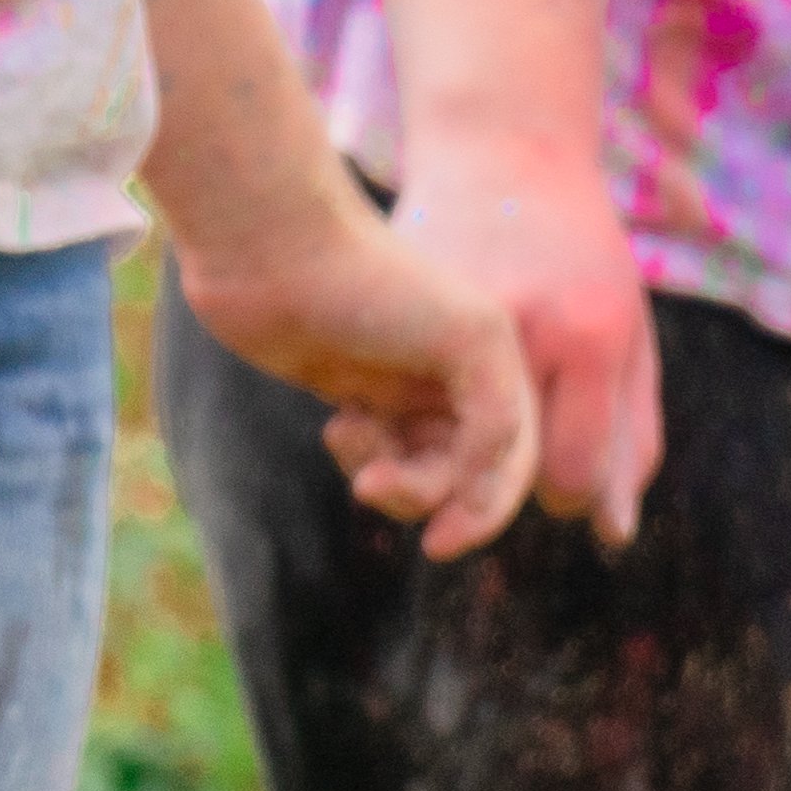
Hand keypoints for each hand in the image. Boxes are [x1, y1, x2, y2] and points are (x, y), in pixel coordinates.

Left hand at [173, 195, 540, 559]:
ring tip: (349, 439)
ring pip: (417, 470)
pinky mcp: (355, 390)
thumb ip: (501, 417)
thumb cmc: (374, 282)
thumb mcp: (468, 340)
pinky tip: (339, 423)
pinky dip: (360, 454)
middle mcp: (458, 375)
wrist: (276, 248)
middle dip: (423, 492)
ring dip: (389, 477)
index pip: (514, 460)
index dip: (486, 508)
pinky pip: (375, 453)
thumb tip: (481, 488)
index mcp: (499, 360)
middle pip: (463, 475)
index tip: (439, 542)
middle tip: (374, 484)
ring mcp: (405, 384)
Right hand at [389, 129, 659, 540]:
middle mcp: (523, 334)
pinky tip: (409, 407)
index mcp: (590, 339)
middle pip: (504, 477)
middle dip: (503, 488)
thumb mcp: (625, 334)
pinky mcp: (396, 316)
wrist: (499, 149)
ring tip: (450, 439)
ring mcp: (452, 322)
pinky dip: (400, 431)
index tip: (562, 477)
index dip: (567, 498)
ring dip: (439, 469)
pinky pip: (392, 415)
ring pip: (437, 454)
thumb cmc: (577, 251)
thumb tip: (612, 537)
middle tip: (510, 456)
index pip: (568, 480)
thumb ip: (630, 433)